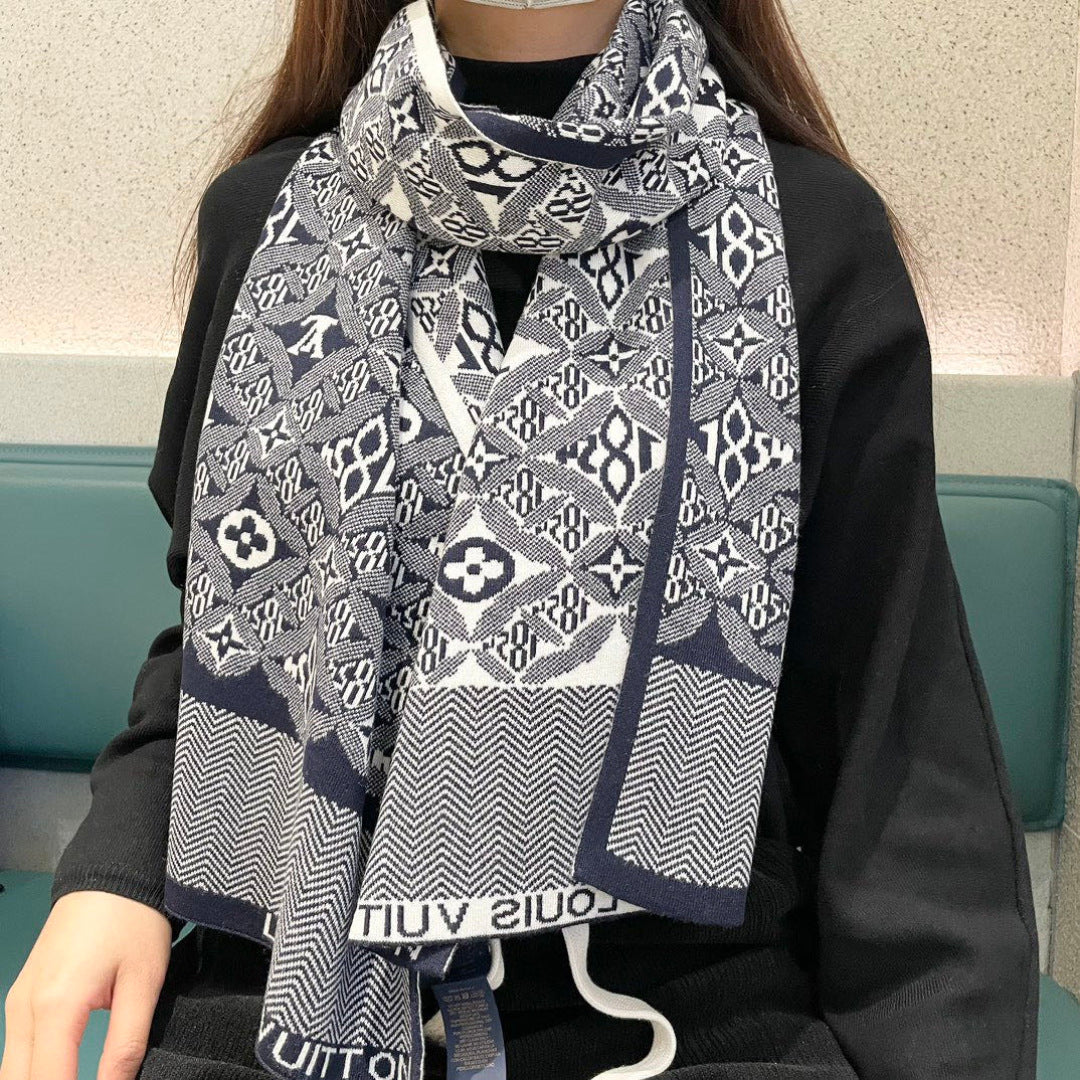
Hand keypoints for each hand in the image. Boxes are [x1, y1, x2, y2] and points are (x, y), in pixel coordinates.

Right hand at [1, 891, 171, 1079]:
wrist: (113, 873)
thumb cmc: (133, 921)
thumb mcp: (144, 982)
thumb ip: (127, 1043)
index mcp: (54, 1007)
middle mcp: (23, 1009)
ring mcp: (17, 1002)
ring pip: (10, 1072)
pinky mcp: (22, 997)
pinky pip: (14, 1052)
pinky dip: (30, 1074)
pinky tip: (59, 1078)